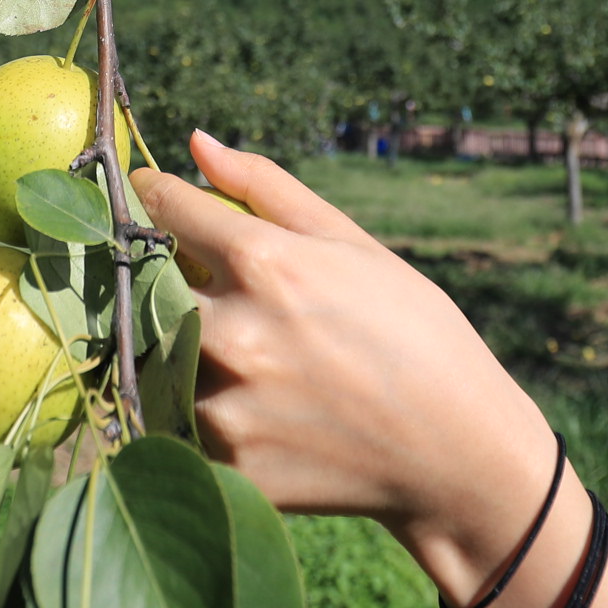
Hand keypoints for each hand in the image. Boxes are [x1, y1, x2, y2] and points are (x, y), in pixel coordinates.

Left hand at [132, 134, 552, 580]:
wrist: (459, 451)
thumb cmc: (414, 331)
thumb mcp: (351, 243)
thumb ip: (264, 187)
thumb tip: (197, 143)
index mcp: (262, 263)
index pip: (165, 211)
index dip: (158, 198)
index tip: (157, 197)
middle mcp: (230, 333)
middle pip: (148, 286)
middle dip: (168, 279)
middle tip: (219, 292)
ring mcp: (224, 405)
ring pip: (160, 357)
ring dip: (184, 348)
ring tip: (253, 359)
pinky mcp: (225, 464)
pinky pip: (182, 424)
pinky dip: (205, 408)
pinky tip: (261, 409)